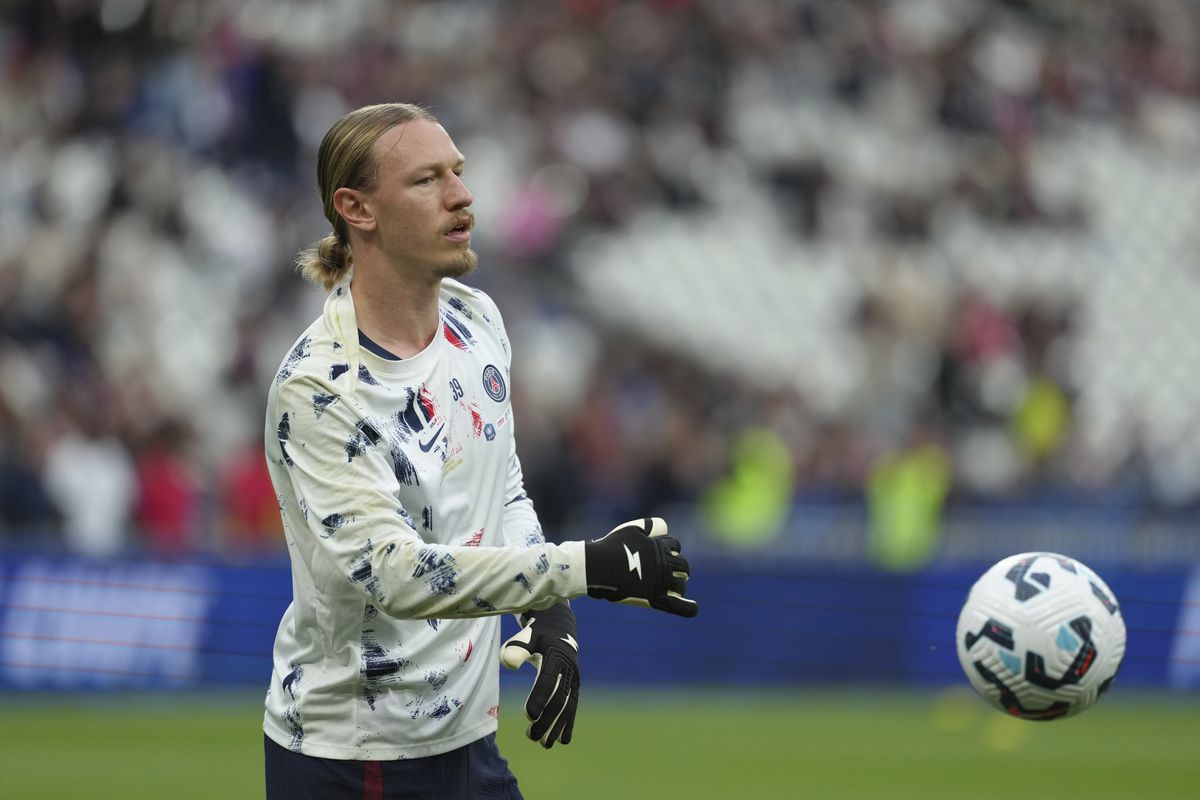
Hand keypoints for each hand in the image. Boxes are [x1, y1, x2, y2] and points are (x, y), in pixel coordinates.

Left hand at [500, 602, 578, 747]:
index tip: (529, 716)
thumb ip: (517, 648)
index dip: (539, 698)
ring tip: (544, 743)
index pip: (547, 680)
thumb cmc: (537, 634)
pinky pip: (573, 707)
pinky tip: (562, 740)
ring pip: (567, 706)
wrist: (560, 628)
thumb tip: (509, 664)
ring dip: (557, 727)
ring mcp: (574, 679)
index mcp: (555, 655)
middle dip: (546, 720)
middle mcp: (568, 669)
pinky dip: (569, 724)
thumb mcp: (527, 635)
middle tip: (530, 737)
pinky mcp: (575, 686)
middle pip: (558, 698)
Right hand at [584, 517, 698, 617]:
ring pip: (681, 584)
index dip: (670, 549)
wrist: (598, 567)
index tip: (662, 554)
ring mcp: (661, 582)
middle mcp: (664, 563)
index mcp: (659, 546)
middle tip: (671, 572)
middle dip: (679, 568)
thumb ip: (650, 526)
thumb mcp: (631, 529)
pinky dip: (688, 607)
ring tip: (673, 588)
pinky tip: (693, 607)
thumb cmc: (611, 548)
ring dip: (679, 585)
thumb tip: (665, 528)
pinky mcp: (655, 598)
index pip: (675, 545)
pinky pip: (680, 606)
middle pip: (682, 565)